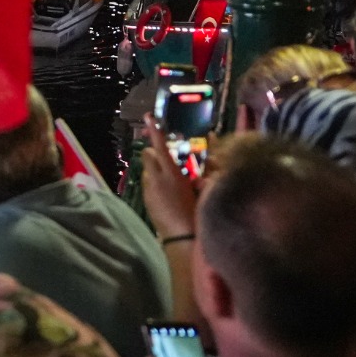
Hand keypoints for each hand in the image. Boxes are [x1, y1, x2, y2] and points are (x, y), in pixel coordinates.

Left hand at [140, 115, 198, 238]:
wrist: (183, 239)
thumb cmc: (199, 213)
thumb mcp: (205, 190)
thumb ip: (206, 172)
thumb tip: (209, 158)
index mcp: (172, 174)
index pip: (161, 147)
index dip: (155, 131)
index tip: (148, 117)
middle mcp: (156, 179)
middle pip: (148, 155)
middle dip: (155, 153)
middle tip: (170, 159)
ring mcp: (148, 190)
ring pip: (148, 171)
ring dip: (157, 170)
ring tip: (173, 181)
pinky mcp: (146, 200)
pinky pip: (149, 184)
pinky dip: (156, 183)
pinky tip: (169, 195)